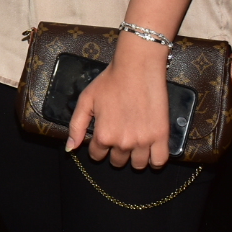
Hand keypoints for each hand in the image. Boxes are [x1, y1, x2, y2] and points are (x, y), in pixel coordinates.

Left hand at [65, 34, 171, 169]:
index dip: (98, 147)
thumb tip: (70, 148)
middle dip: (115, 152)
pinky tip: (150, 152)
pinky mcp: (161, 136)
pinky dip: (155, 160)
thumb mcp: (86, 100)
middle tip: (119, 136)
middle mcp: (123, 142)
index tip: (103, 138)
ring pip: (137, 164)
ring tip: (134, 143)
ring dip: (134, 157)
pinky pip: (159, 161)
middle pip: (117, 161)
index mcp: (103, 134)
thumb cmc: (110, 81)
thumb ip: (76, 126)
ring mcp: (143, 141)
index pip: (97, 155)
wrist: (137, 67)